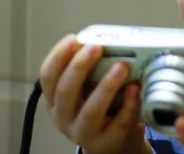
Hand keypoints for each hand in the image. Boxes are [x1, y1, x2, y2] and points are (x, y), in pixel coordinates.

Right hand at [39, 34, 150, 153]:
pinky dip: (129, 105)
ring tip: (121, 67)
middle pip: (65, 91)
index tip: (73, 39)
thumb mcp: (85, 89)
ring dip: (106, 86)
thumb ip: (90, 69)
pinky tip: (135, 89)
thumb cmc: (99, 108)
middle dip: (79, 66)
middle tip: (96, 47)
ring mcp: (83, 132)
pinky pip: (118, 123)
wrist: (111, 143)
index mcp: (55, 99)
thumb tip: (107, 39)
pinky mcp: (107, 141)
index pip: (48, 77)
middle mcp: (64, 117)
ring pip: (90, 110)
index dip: (58, 56)